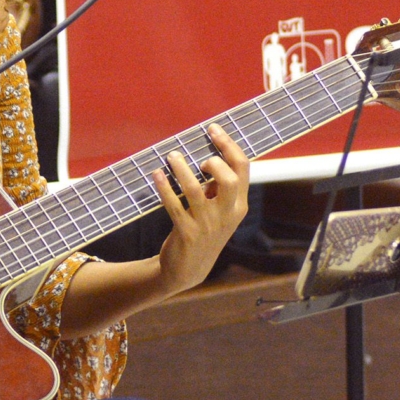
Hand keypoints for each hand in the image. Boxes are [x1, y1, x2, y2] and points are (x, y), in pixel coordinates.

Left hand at [152, 123, 249, 294]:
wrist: (189, 269)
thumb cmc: (204, 231)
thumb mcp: (220, 212)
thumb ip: (219, 187)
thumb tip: (207, 153)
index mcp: (239, 205)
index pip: (243, 169)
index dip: (228, 146)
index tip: (213, 129)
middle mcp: (226, 214)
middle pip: (230, 180)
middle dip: (215, 162)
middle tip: (198, 158)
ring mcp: (207, 225)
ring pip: (197, 190)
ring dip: (182, 170)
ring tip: (171, 156)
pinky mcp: (187, 233)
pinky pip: (174, 206)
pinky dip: (164, 188)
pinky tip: (156, 174)